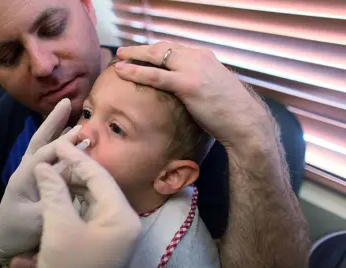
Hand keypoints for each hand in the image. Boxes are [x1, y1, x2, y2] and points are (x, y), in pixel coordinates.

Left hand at [0, 98, 80, 264]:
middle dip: (53, 121)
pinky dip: (58, 145)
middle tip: (65, 102)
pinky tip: (69, 139)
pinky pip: (48, 157)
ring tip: (70, 114)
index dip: (63, 143)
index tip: (80, 131)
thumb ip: (53, 201)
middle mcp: (26, 170)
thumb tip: (73, 185)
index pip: (45, 155)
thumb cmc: (17, 232)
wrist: (0, 239)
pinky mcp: (35, 179)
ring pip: (43, 145)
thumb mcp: (36, 221)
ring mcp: (29, 173)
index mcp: (24, 178)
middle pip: (40, 140)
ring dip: (55, 128)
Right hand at [33, 141, 141, 267]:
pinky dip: (76, 201)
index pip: (100, 177)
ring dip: (75, 185)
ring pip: (96, 198)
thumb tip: (44, 166)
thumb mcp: (58, 229)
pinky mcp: (106, 240)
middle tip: (55, 156)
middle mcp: (125, 222)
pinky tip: (61, 193)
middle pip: (101, 186)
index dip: (77, 158)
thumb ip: (54, 193)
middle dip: (76, 171)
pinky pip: (92, 212)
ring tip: (55, 172)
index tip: (59, 144)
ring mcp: (117, 232)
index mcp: (122, 218)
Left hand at [114, 42, 274, 149]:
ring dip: (134, 56)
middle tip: (124, 52)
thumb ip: (196, 81)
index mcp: (203, 57)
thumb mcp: (211, 88)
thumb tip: (182, 89)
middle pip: (162, 48)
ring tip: (118, 58)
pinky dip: (136, 71)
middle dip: (140, 49)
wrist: (245, 122)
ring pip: (156, 57)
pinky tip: (122, 71)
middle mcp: (197, 57)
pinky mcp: (187, 84)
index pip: (173, 48)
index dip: (154, 51)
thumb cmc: (229, 111)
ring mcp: (192, 69)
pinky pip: (155, 75)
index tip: (140, 54)